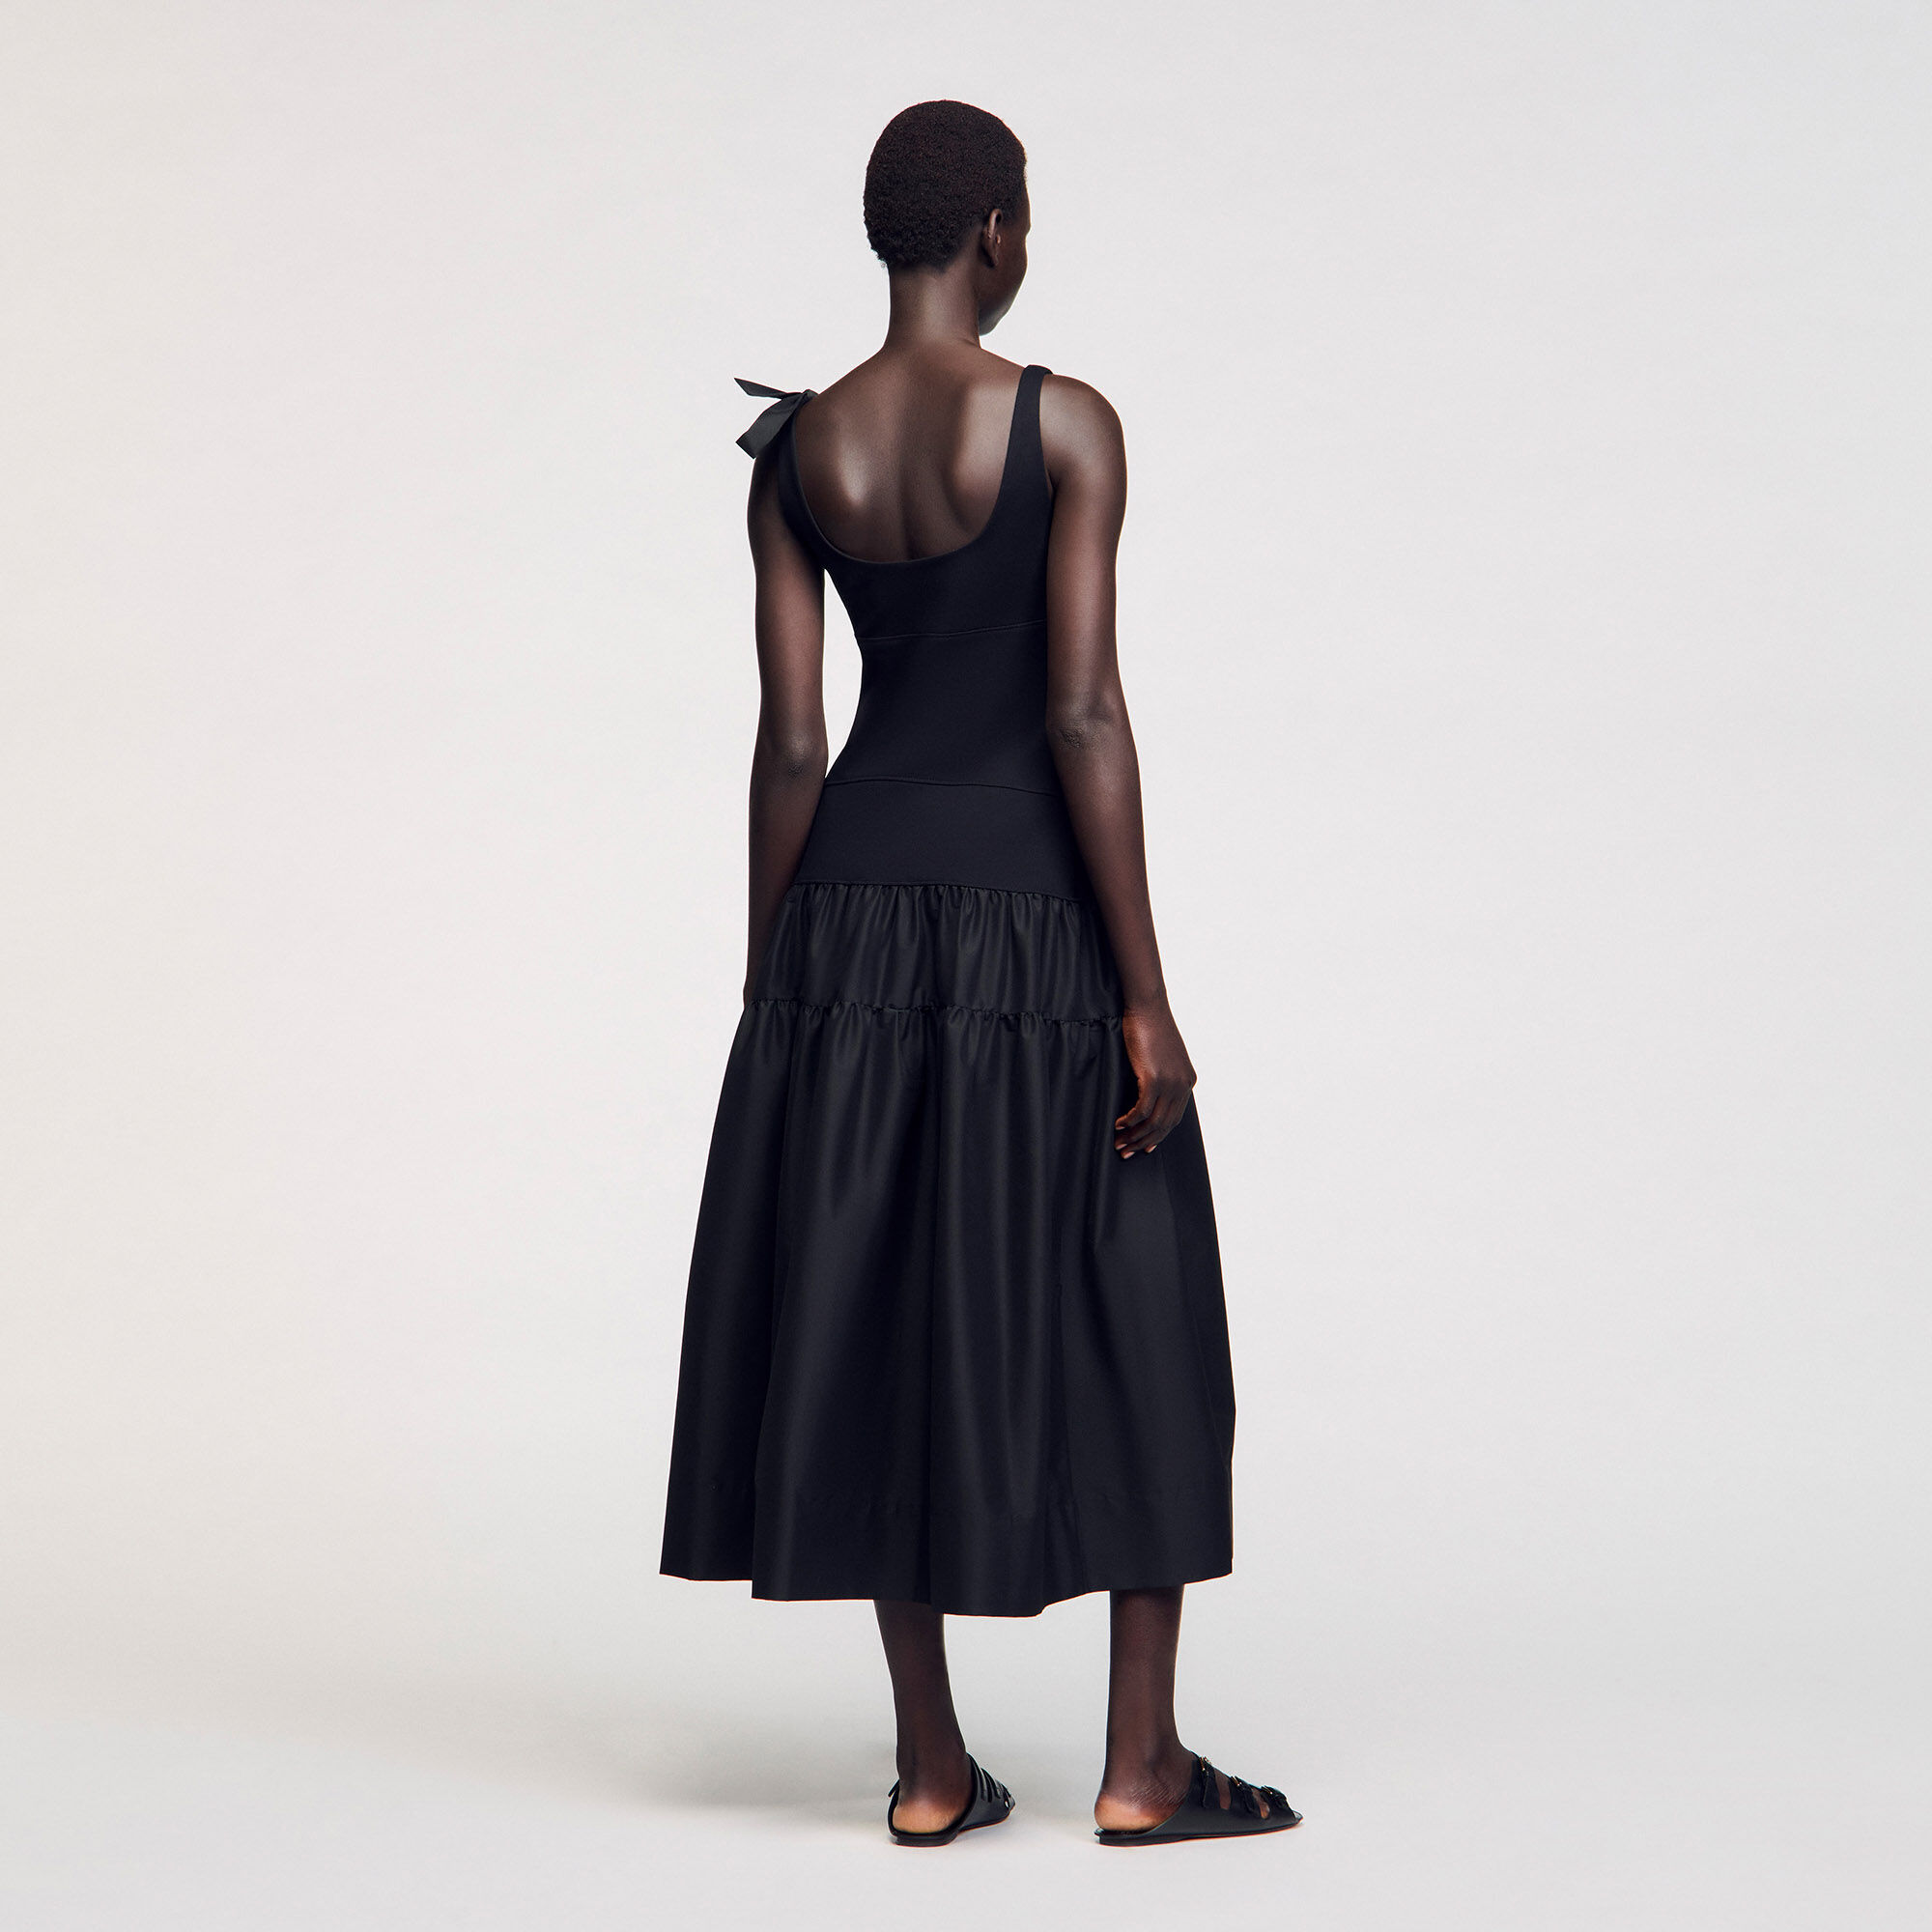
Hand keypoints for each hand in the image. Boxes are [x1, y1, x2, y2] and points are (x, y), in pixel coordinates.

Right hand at [1115, 999, 1195, 1157]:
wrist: (1148, 1008)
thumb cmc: (1150, 1028)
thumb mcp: (1162, 1056)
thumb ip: (1161, 1075)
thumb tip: (1147, 1093)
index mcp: (1187, 1081)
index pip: (1174, 1118)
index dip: (1158, 1136)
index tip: (1143, 1147)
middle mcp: (1183, 1085)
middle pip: (1164, 1125)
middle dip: (1143, 1142)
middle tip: (1125, 1151)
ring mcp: (1170, 1083)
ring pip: (1153, 1121)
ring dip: (1134, 1136)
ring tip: (1118, 1143)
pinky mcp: (1155, 1078)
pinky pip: (1141, 1110)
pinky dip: (1129, 1121)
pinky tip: (1117, 1124)